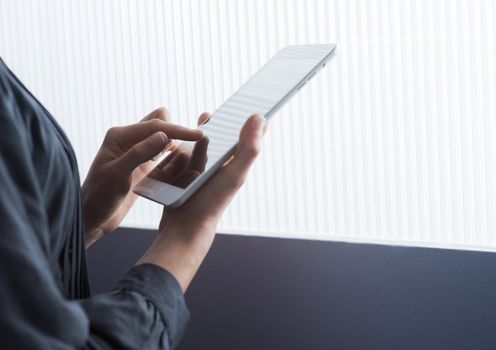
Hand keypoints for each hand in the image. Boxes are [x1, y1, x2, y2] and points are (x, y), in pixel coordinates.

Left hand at [82, 108, 202, 246]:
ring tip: (189, 160)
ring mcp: (138, 152)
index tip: (199, 134)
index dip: (179, 130)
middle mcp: (129, 140)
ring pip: (165, 139)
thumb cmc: (99, 197)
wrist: (92, 217)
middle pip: (161, 123)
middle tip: (194, 147)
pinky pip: (164, 155)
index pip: (156, 125)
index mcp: (120, 136)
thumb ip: (140, 153)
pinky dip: (173, 159)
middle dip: (178, 132)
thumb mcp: (118, 175)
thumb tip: (163, 136)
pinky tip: (180, 168)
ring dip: (177, 146)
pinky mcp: (144, 165)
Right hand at [138, 114, 265, 291]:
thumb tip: (260, 118)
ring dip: (204, 131)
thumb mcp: (235, 174)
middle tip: (223, 109)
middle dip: (225, 123)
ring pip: (205, 145)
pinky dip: (186, 146)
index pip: (248, 138)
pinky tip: (182, 139)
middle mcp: (222, 167)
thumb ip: (249, 148)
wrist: (185, 227)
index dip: (253, 122)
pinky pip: (187, 155)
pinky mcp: (186, 175)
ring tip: (206, 117)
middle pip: (225, 139)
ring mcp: (203, 171)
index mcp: (236, 165)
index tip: (254, 103)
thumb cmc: (213, 202)